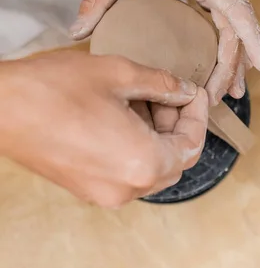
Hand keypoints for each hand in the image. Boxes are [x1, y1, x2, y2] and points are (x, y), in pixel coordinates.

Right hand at [0, 51, 207, 206]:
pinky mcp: (85, 188)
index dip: (197, 115)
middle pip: (173, 161)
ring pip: (149, 167)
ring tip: (141, 98)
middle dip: (176, 125)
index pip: (191, 146)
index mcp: (141, 163)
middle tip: (167, 93)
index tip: (192, 92)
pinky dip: (134, 146)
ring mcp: (103, 193)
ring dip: (155, 135)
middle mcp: (126, 188)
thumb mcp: (118, 73)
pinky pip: (126, 171)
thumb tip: (183, 91)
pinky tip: (121, 114)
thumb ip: (162, 84)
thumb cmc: (54, 89)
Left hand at [71, 0, 259, 105]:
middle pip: (238, 28)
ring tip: (230, 92)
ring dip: (235, 60)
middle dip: (235, 64)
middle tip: (222, 97)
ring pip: (233, 28)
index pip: (239, 11)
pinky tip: (217, 67)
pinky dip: (225, 47)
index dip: (254, 40)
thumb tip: (76, 32)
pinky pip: (222, 24)